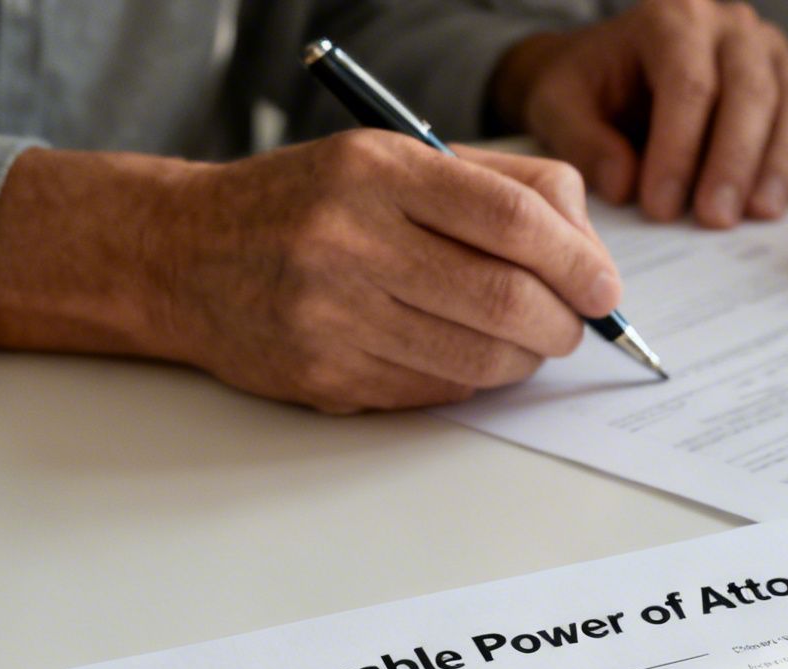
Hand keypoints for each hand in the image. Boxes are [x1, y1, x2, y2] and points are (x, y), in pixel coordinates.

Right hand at [0, 132, 622, 412]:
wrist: (182, 254)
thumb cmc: (311, 202)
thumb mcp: (395, 159)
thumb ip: (502, 187)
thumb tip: (589, 252)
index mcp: (377, 172)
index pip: (510, 221)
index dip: (576, 262)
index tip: (605, 289)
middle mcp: (349, 241)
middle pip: (505, 300)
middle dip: (561, 323)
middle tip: (572, 325)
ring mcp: (332, 316)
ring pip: (480, 359)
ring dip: (525, 359)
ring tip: (523, 340)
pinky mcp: (325, 376)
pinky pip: (438, 391)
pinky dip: (472, 379)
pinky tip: (458, 353)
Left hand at [490, 0, 787, 227]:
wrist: (616, 71)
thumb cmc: (591, 88)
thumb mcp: (559, 107)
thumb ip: (583, 142)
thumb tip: (624, 183)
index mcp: (671, 17)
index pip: (687, 84)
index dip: (678, 150)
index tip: (660, 207)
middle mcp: (730, 24)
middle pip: (749, 90)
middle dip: (734, 160)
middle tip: (716, 218)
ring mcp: (770, 49)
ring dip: (780, 163)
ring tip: (759, 214)